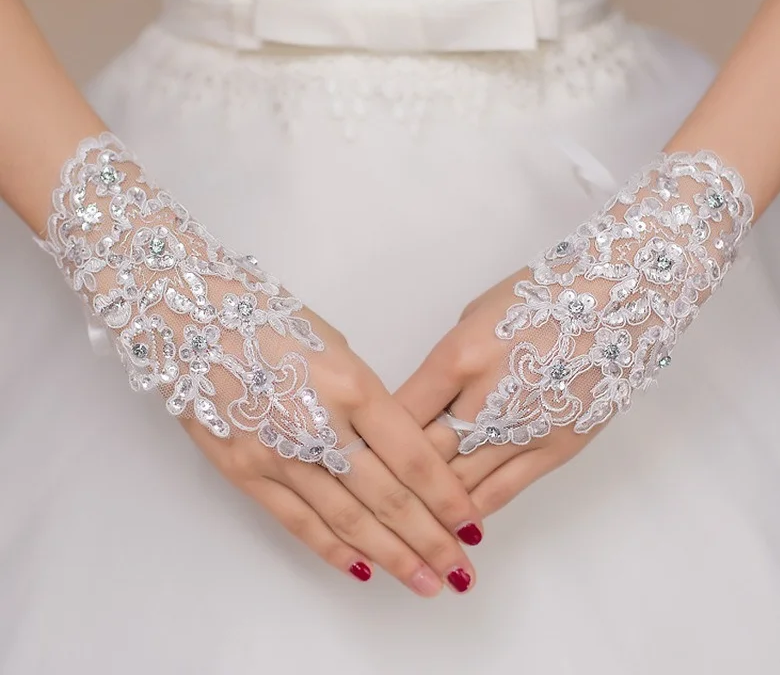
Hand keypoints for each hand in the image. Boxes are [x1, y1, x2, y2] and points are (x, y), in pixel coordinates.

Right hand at [42, 133, 482, 596]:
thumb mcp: (336, 346)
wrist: (190, 317)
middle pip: (387, 497)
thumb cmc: (271, 319)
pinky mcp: (244, 471)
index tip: (470, 523)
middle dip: (429, 539)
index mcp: (352, 385)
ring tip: (424, 582)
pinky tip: (362, 569)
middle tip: (460, 571)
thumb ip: (367, 399)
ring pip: (346, 520)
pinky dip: (332, 549)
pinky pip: (296, 522)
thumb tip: (394, 446)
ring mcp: (279, 454)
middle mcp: (320, 426)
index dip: (446, 497)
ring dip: (390, 556)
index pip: (413, 457)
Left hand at [397, 152, 751, 516]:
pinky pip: (504, 490)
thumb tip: (423, 404)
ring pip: (460, 482)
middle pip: (423, 454)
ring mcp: (522, 429)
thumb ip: (445, 365)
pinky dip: (475, 509)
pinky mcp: (556, 448)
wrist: (618, 297)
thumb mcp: (474, 315)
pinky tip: (455, 525)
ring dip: (429, 507)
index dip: (372, 440)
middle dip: (393, 481)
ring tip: (404, 528)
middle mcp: (485, 400)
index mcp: (457, 358)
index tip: (359, 457)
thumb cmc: (539, 293)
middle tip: (371, 502)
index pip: (398, 413)